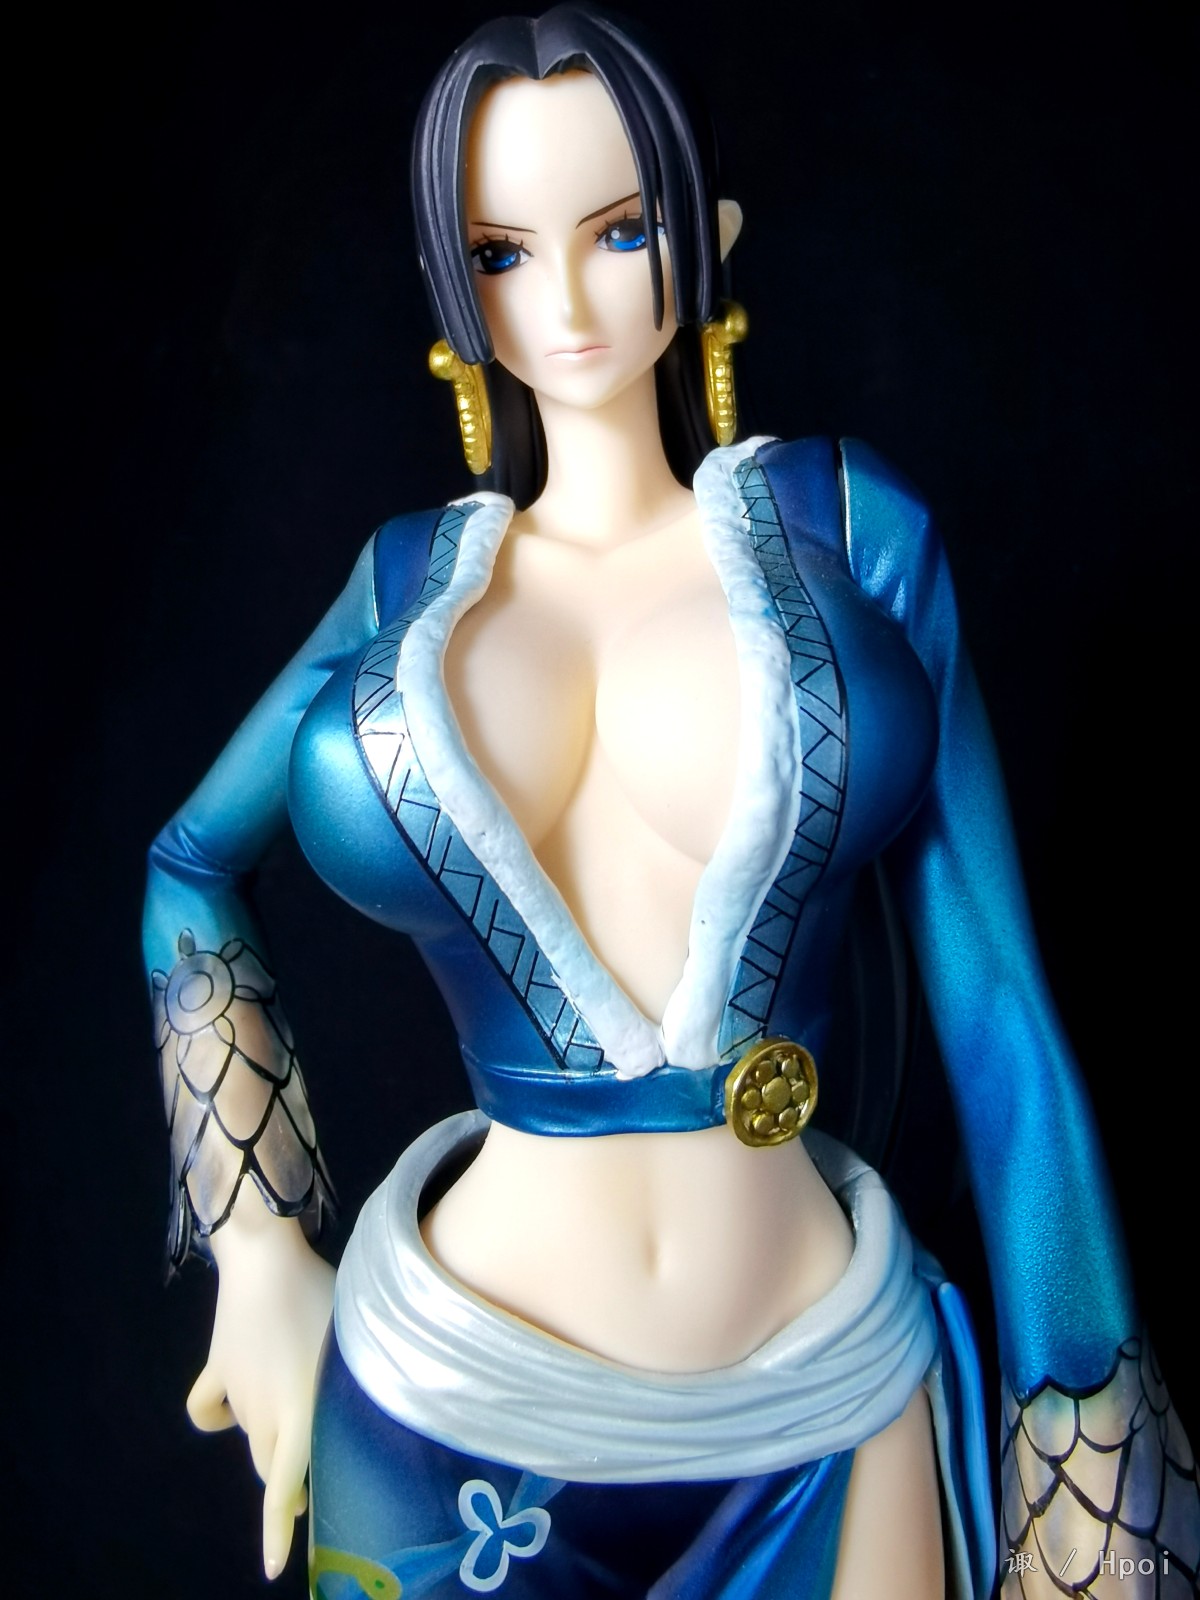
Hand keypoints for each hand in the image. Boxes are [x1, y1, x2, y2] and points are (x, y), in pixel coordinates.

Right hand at [187, 1192, 335, 1579]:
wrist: (267, 1256)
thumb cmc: (324, 1296)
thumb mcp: (353, 1347)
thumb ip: (354, 1389)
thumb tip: (370, 1414)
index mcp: (300, 1412)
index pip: (285, 1488)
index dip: (278, 1530)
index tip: (276, 1568)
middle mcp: (263, 1413)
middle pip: (270, 1466)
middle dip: (290, 1476)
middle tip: (316, 1468)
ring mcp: (236, 1393)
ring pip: (249, 1435)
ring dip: (269, 1436)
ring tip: (297, 1403)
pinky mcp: (218, 1369)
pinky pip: (210, 1407)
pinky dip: (219, 1414)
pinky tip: (233, 1406)